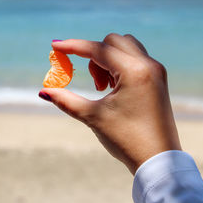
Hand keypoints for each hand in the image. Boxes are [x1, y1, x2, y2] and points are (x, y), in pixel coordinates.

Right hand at [39, 33, 180, 173]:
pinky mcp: (158, 78)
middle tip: (94, 84)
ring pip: (125, 47)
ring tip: (105, 88)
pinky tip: (115, 88)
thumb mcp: (93, 117)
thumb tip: (43, 91)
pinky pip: (135, 58)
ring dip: (107, 59)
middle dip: (94, 56)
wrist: (159, 160)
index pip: (98, 49)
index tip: (56, 46)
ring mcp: (156, 71)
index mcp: (134, 72)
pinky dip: (119, 65)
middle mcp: (148, 65)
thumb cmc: (127, 139)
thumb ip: (66, 100)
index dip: (74, 46)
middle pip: (113, 42)